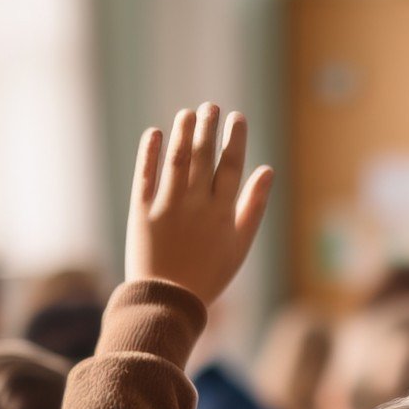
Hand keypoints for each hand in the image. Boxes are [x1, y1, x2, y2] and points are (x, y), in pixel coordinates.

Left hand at [124, 104, 274, 307]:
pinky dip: (150, 152)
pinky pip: (145, 175)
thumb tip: (267, 170)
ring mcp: (167, 206)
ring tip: (187, 114)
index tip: (236, 117)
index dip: (235, 139)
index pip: (231, 166)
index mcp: (222, 213)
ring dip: (182, 133)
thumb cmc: (209, 275)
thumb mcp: (240, 245)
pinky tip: (155, 133)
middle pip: (203, 156)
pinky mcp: (141, 211)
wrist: (168, 301)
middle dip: (208, 127)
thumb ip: (254, 206)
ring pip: (176, 160)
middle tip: (210, 107)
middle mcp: (196, 205)